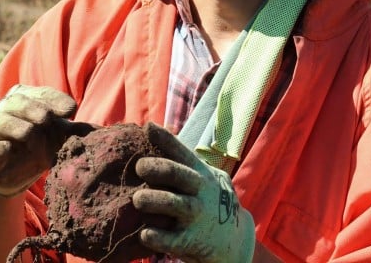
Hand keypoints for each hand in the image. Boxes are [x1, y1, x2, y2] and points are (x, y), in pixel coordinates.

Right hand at [0, 84, 94, 197]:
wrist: (14, 175)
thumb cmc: (38, 146)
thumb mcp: (57, 136)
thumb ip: (72, 130)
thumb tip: (99, 131)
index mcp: (26, 98)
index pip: (42, 94)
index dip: (55, 100)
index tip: (71, 110)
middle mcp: (6, 108)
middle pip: (19, 102)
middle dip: (36, 111)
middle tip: (47, 120)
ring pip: (1, 120)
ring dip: (20, 129)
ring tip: (32, 138)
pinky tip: (8, 150)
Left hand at [132, 123, 254, 262]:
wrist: (233, 241)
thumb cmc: (209, 201)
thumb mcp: (207, 177)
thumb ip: (186, 162)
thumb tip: (154, 133)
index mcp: (201, 173)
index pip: (182, 153)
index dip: (165, 139)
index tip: (147, 127)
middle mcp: (200, 191)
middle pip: (178, 174)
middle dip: (157, 168)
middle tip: (139, 166)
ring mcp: (197, 216)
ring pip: (175, 204)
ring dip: (154, 200)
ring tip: (137, 199)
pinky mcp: (192, 241)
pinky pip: (174, 240)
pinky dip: (159, 237)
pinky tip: (145, 233)